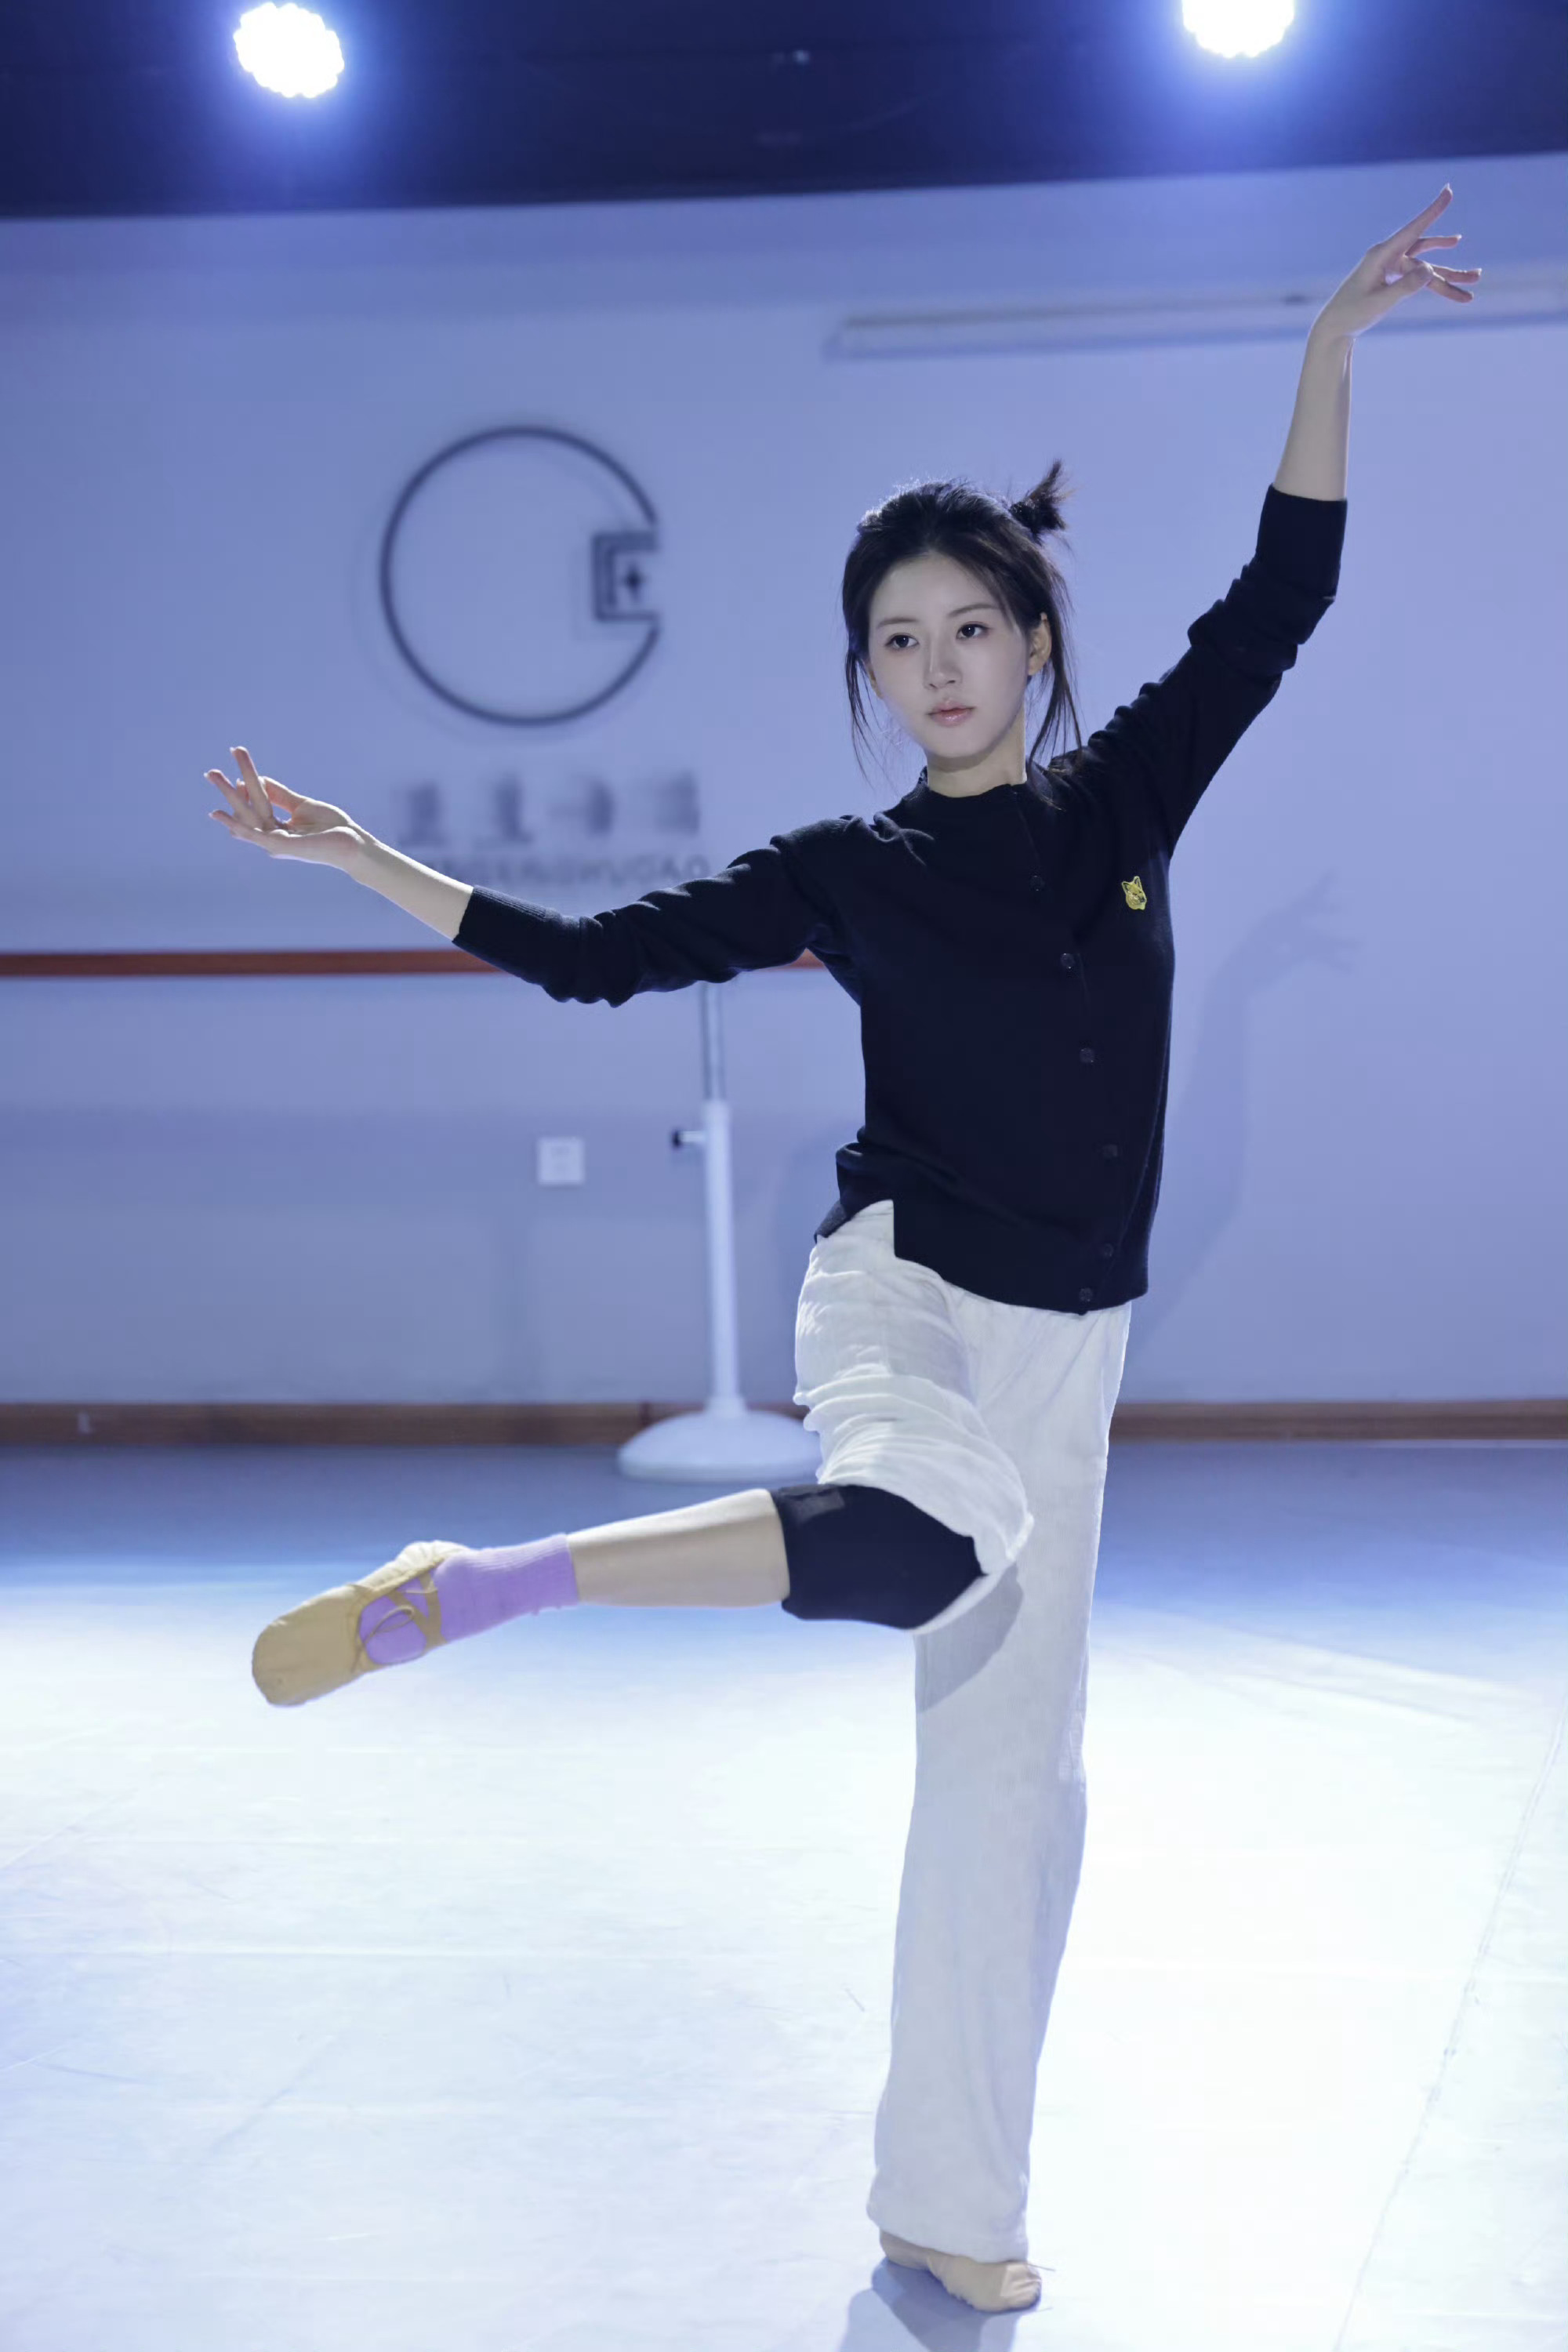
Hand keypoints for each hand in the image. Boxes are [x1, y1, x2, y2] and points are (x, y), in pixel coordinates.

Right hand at [205, 746, 364, 868]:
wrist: (353, 843)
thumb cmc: (333, 827)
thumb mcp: (302, 805)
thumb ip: (280, 794)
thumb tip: (258, 779)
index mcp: (276, 828)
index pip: (255, 801)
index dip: (247, 780)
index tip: (238, 754)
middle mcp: (271, 836)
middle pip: (246, 807)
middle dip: (228, 788)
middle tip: (210, 771)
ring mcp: (274, 843)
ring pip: (246, 815)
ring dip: (228, 794)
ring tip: (212, 774)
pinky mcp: (280, 847)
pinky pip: (253, 834)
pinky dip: (235, 823)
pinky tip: (218, 813)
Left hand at [1313, 185, 1480, 340]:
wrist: (1335, 328)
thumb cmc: (1352, 314)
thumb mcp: (1379, 302)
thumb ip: (1405, 287)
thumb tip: (1430, 270)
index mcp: (1381, 255)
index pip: (1412, 230)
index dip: (1432, 211)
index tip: (1448, 191)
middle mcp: (1388, 256)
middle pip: (1425, 254)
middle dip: (1448, 258)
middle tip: (1465, 243)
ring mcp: (1392, 267)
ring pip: (1427, 268)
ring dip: (1449, 276)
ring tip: (1476, 279)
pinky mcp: (1394, 278)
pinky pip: (1420, 279)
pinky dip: (1437, 285)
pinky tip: (1456, 288)